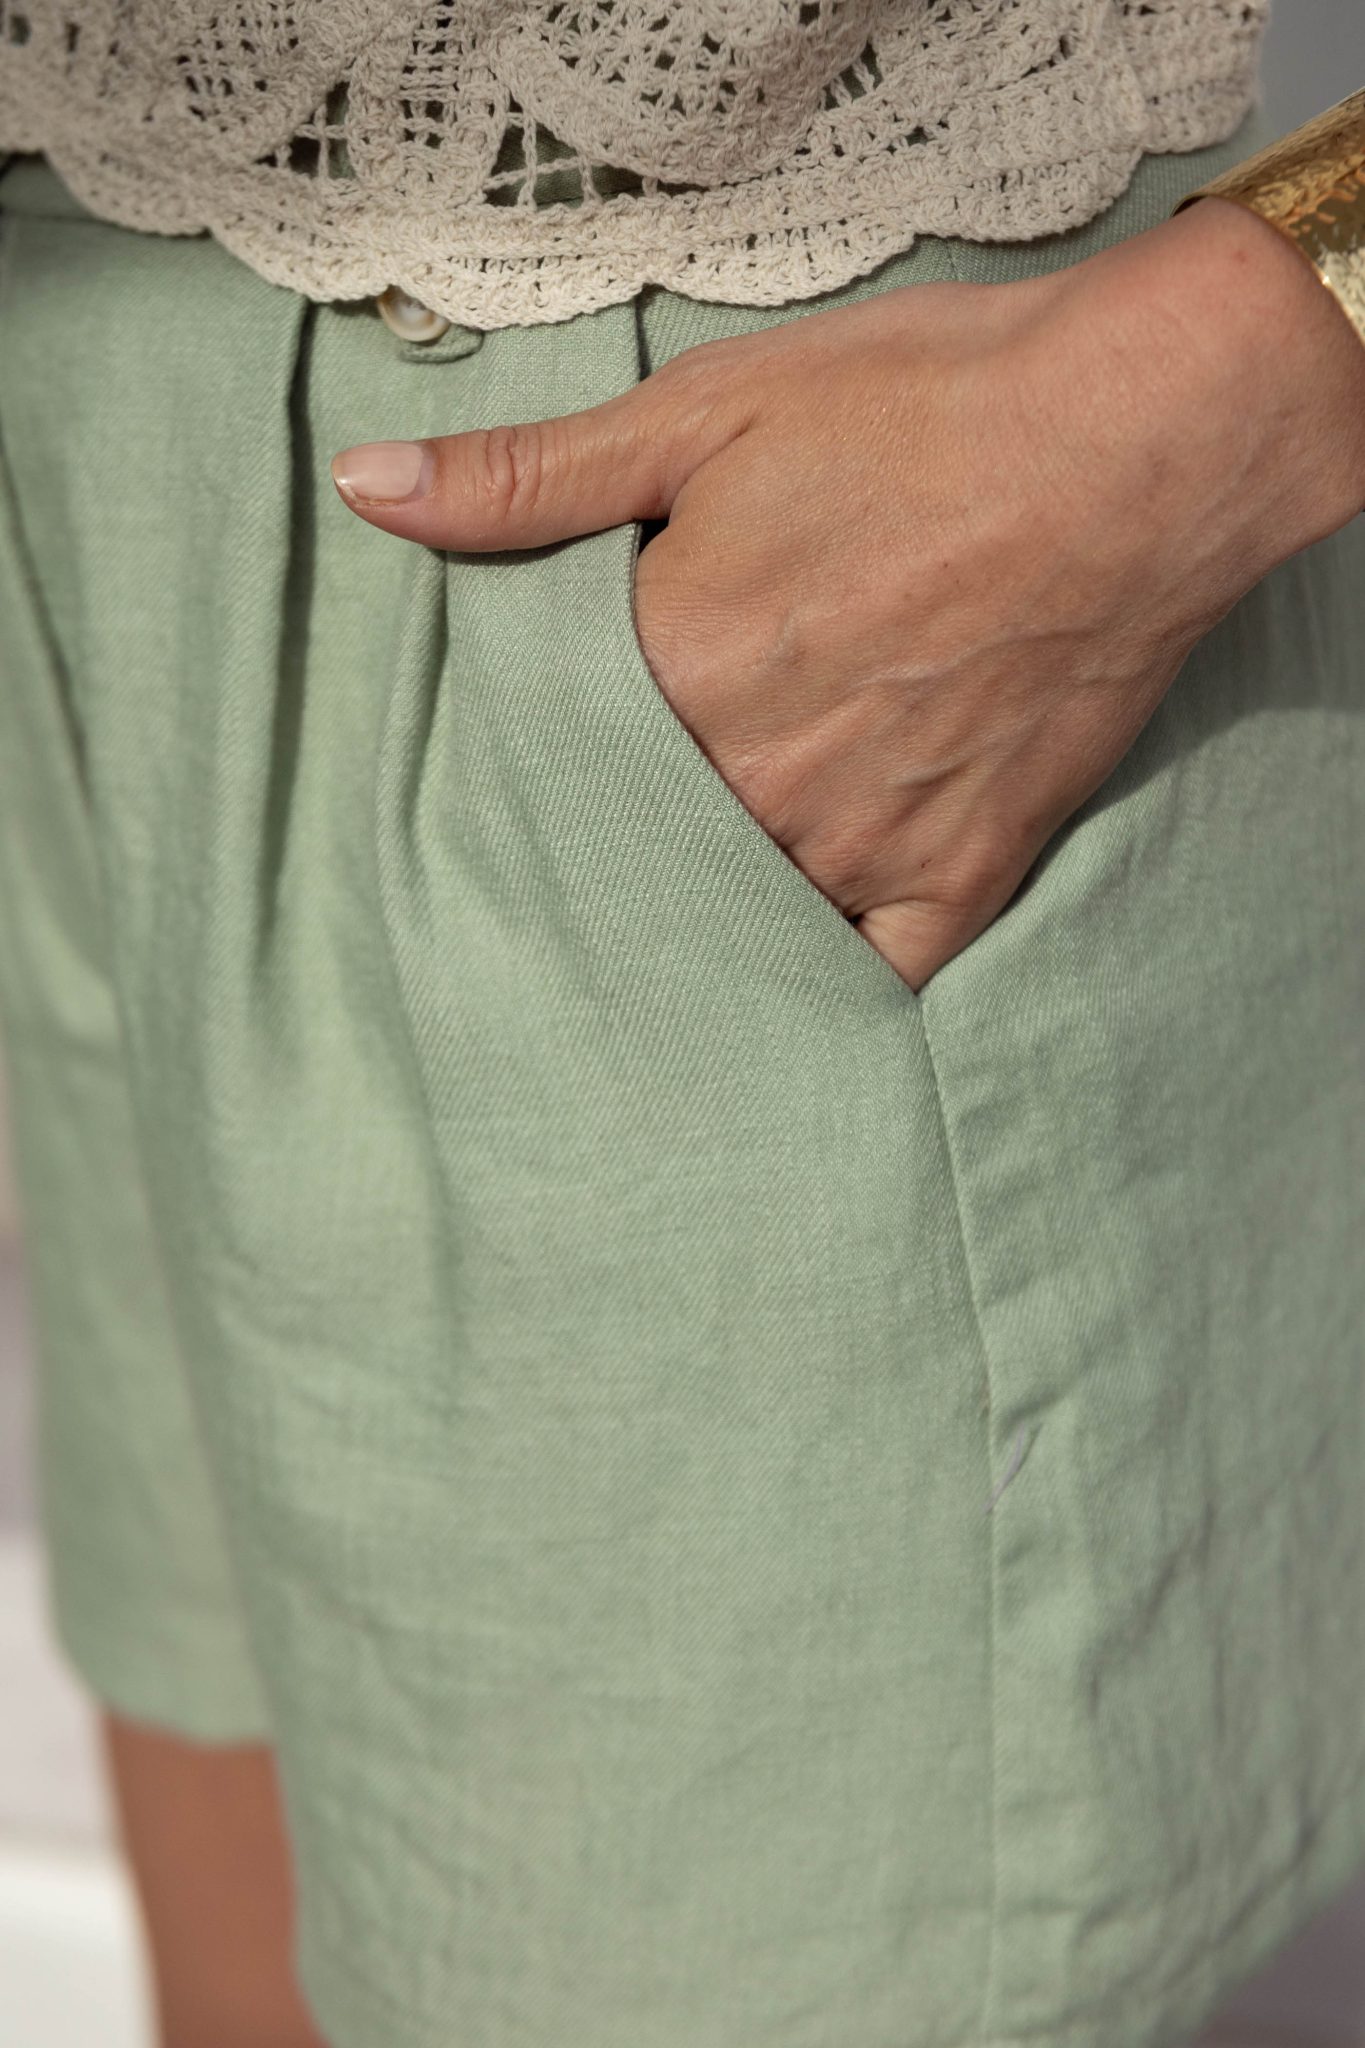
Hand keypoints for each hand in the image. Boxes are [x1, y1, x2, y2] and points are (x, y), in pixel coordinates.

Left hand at [332, 199, 1364, 990]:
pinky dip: (828, 985)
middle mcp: (757, 785)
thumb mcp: (705, 413)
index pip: (552, 768)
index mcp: (674, 678)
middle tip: (587, 857)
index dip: (534, 768)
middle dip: (609, 852)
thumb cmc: (925, 410)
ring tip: (667, 928)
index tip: (518, 778)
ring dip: (697, 925)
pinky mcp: (962, 873)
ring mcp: (864, 843)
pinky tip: (787, 989)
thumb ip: (530, 479)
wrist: (1140, 439)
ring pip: (740, 926)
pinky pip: (875, 978)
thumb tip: (366, 490)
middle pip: (639, 856)